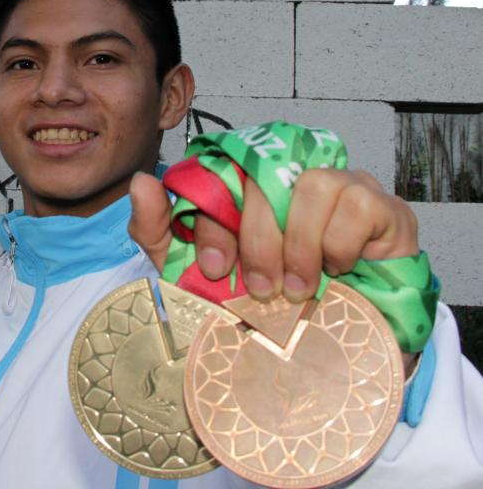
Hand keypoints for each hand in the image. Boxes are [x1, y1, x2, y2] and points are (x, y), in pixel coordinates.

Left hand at [129, 168, 418, 302]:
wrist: (325, 352)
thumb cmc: (258, 305)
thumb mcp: (194, 275)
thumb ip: (159, 230)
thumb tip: (141, 181)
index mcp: (246, 186)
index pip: (222, 172)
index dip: (214, 221)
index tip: (214, 269)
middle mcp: (292, 176)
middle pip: (267, 177)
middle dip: (255, 240)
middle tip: (258, 287)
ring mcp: (341, 184)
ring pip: (313, 184)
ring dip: (299, 245)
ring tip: (296, 288)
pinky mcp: (382, 205)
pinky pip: (355, 201)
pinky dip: (337, 244)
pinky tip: (335, 271)